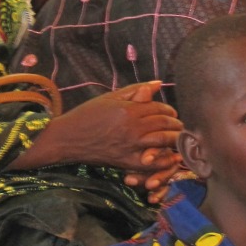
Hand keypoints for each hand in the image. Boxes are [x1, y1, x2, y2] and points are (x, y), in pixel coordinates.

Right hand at [17, 81, 181, 173]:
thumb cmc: (87, 115)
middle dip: (175, 124)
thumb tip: (159, 83)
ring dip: (175, 138)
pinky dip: (164, 159)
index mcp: (128, 110)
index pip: (158, 108)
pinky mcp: (127, 161)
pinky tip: (170, 156)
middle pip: (164, 123)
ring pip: (163, 140)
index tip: (171, 113)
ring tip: (177, 137)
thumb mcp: (110, 98)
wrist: (66, 138)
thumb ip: (135, 90)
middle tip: (178, 125)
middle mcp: (132, 127)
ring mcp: (130, 145)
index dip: (169, 110)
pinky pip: (152, 162)